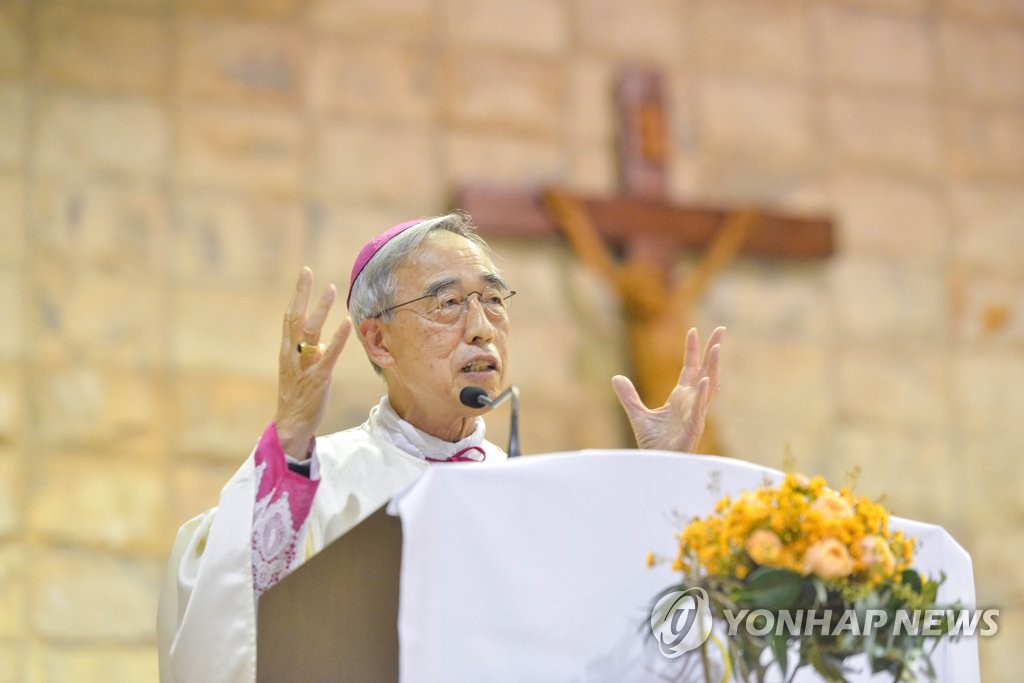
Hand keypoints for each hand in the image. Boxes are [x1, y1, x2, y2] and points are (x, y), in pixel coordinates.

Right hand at [274, 267, 351, 457]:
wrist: (291, 426)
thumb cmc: (297, 398)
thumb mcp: (299, 372)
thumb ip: (309, 356)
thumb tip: (321, 343)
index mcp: (286, 352)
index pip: (289, 318)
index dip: (297, 295)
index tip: (304, 275)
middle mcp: (292, 355)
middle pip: (294, 318)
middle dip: (301, 293)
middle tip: (307, 271)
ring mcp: (304, 366)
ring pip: (310, 332)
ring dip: (321, 309)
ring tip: (331, 289)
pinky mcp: (318, 378)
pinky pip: (328, 354)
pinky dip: (337, 338)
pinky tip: (345, 323)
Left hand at [611, 326, 723, 452]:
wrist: (657, 466)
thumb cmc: (654, 445)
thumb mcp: (638, 415)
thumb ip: (629, 397)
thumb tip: (616, 378)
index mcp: (681, 398)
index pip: (689, 369)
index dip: (692, 351)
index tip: (692, 331)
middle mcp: (691, 403)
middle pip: (705, 372)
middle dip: (712, 351)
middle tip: (720, 329)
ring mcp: (695, 414)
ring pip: (708, 387)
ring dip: (712, 367)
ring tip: (716, 347)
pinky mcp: (693, 428)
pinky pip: (700, 409)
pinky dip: (702, 395)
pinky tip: (705, 380)